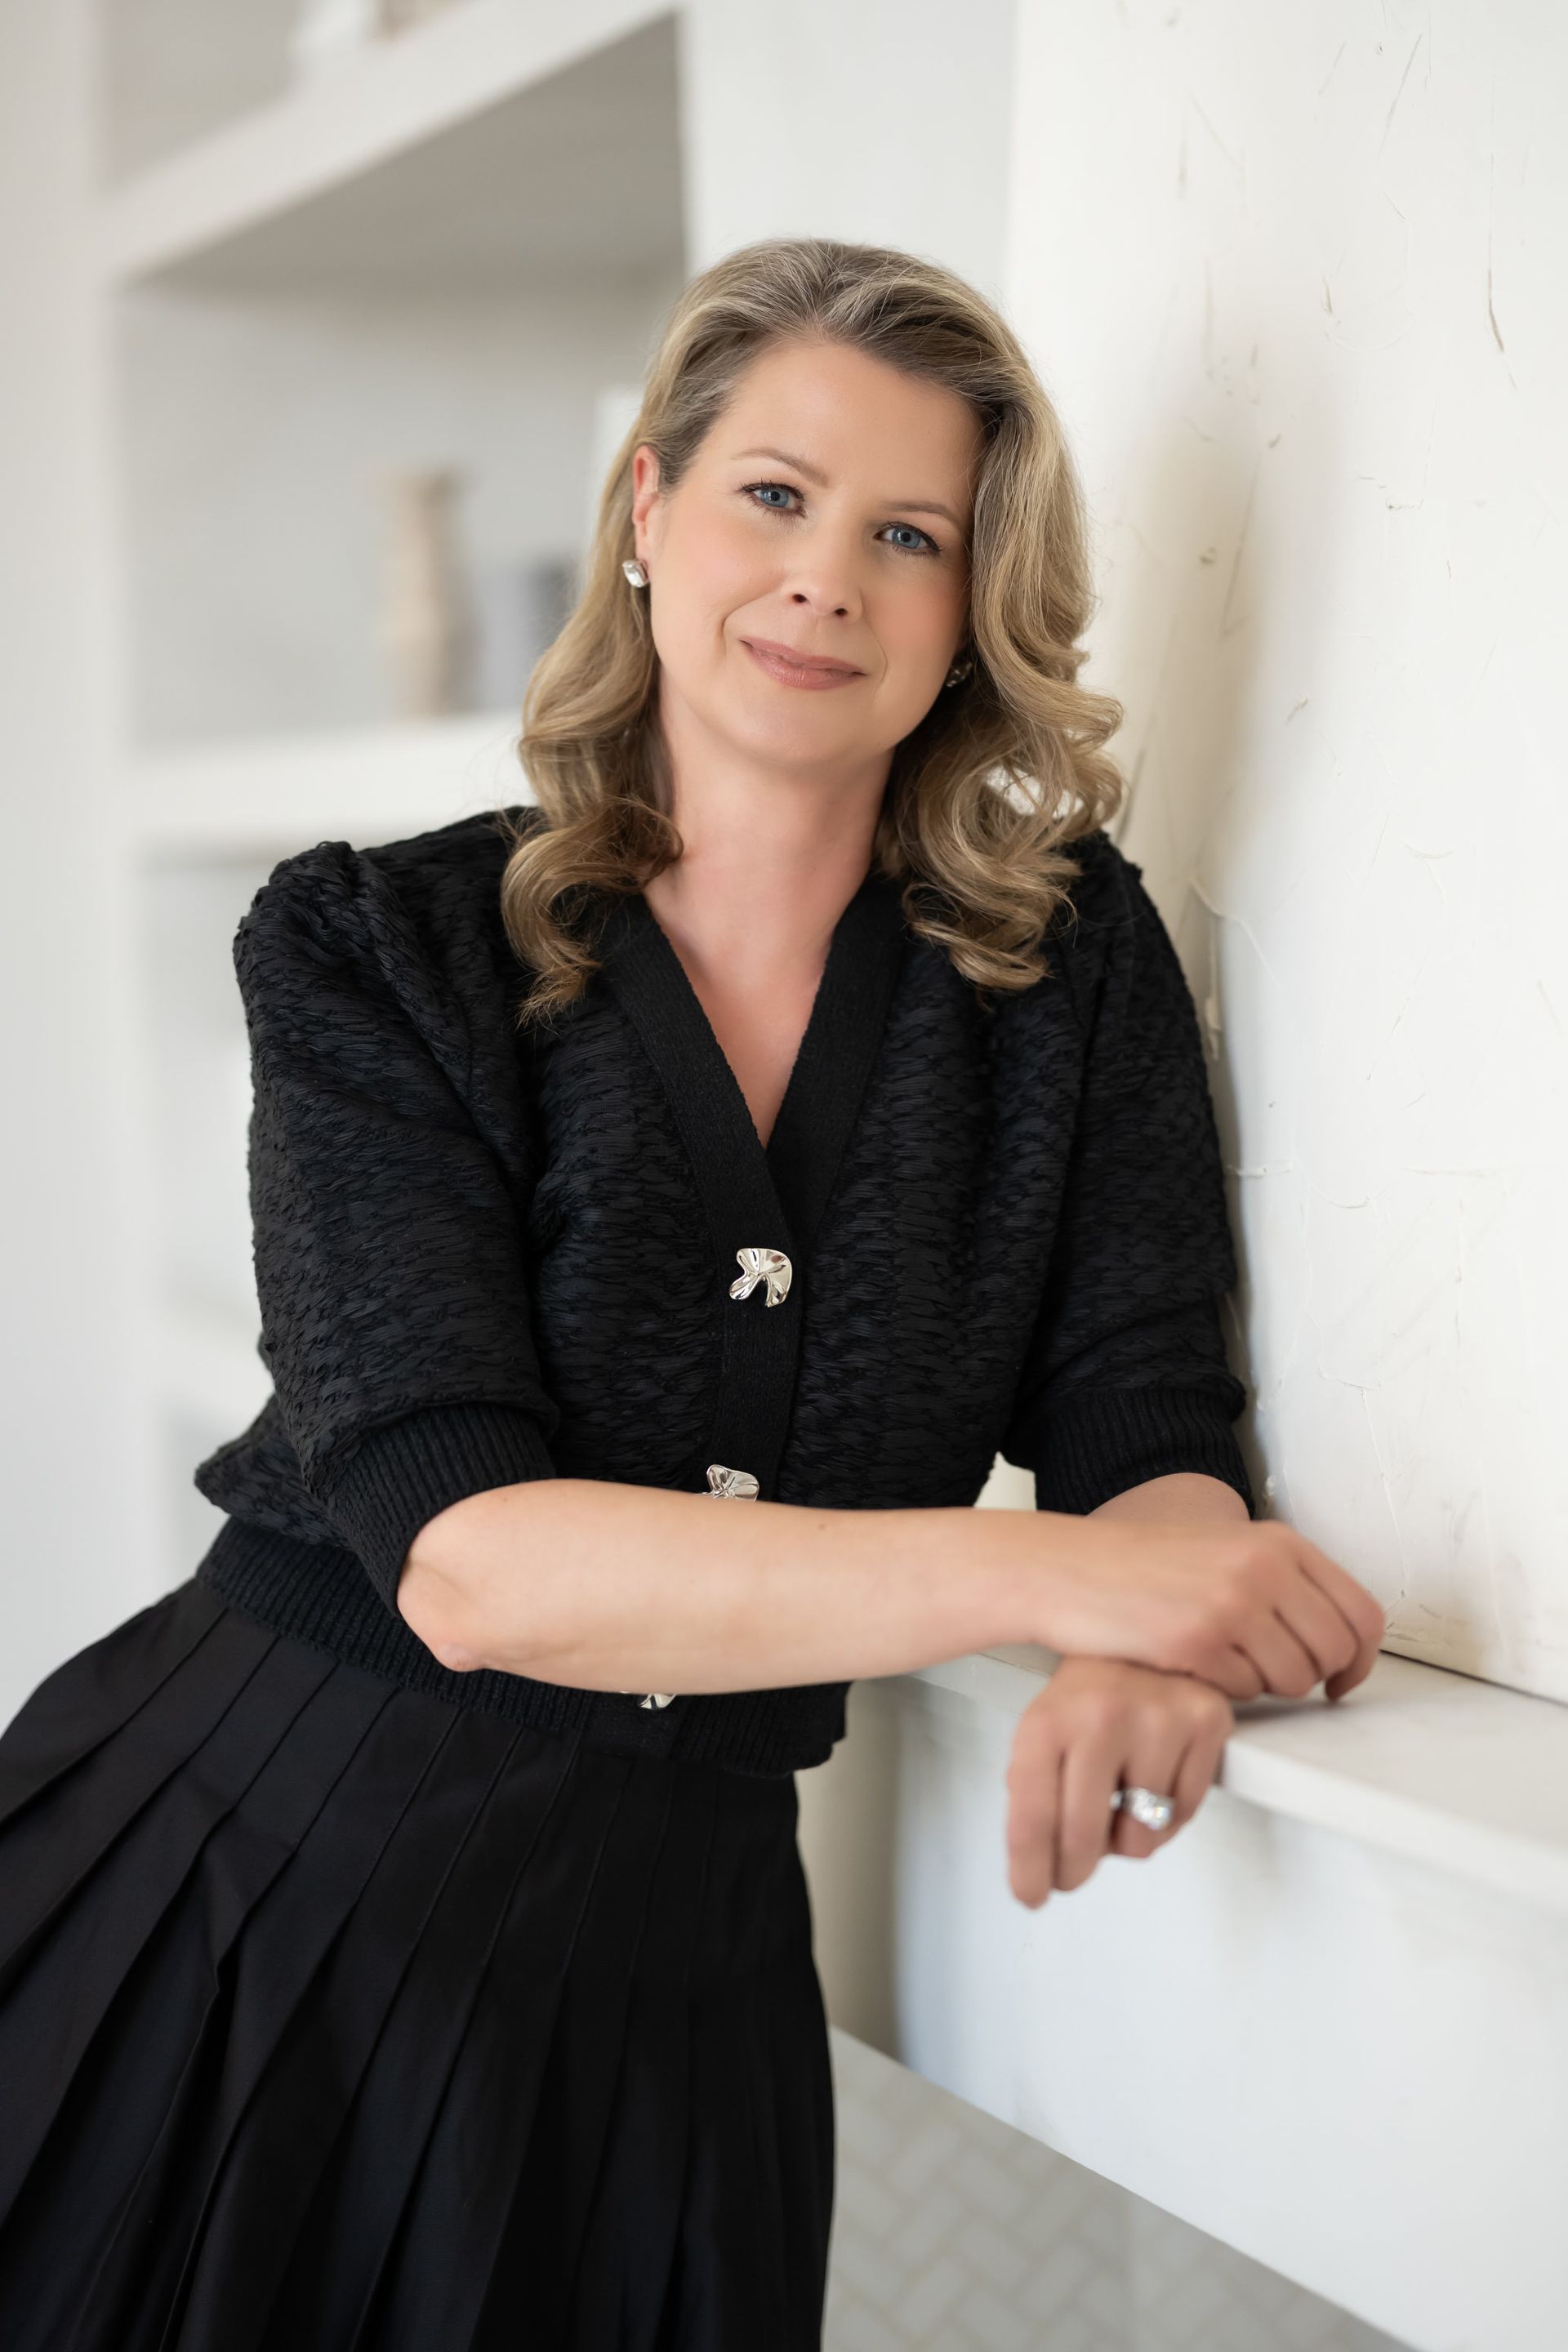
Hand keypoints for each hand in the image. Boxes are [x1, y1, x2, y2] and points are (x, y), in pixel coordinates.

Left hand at [1005, 1657, 1231, 1907]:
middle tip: (1070, 1873)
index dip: (1029, 1869)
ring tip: (1121, 1796)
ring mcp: (1157, 1719)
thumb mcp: (1047, 1728)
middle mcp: (1100, 1717)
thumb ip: (1036, 1792)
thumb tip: (1038, 1867)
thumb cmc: (1091, 1691)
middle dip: (1072, 1870)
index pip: (1032, 1816)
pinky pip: (1185, 1813)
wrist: (1145, 1630)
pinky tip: (1154, 1778)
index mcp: (1048, 1720)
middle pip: (1082, 1836)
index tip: (1031, 1895)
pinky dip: (1168, 1816)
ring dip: (1127, 1838)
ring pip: (1141, 1836)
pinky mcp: (1206, 1722)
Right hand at [1038, 1513, 1384, 1703]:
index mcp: (1278, 1543)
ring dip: (1263, 1686)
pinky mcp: (1198, 1642)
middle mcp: (1263, 1568)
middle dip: (1309, 1677)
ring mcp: (1231, 1604)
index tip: (1342, 1677)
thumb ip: (1283, 1581)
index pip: (1362, 1613)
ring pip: (1293, 1680)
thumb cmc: (1141, 1566)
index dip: (1360, 1659)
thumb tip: (1337, 1636)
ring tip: (1221, 1662)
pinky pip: (1243, 1692)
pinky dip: (1223, 1690)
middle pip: (1333, 1652)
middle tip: (1269, 1674)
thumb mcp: (1225, 1550)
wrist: (1067, 1567)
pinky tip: (1191, 1663)